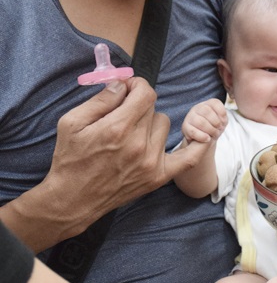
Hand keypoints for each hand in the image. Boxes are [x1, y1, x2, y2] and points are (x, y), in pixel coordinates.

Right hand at [11, 78, 216, 250]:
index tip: (129, 88)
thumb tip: (122, 83)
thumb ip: (100, 100)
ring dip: (151, 123)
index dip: (137, 86)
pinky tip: (200, 136)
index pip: (145, 94)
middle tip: (124, 113)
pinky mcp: (160, 176)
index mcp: (117, 128)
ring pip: (164, 124)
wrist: (74, 199)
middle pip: (152, 108)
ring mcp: (152, 162)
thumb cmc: (70, 160)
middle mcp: (139, 144)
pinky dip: (196, 145)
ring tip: (134, 134)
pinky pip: (189, 157)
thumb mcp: (71, 123)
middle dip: (138, 105)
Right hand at [182, 98, 226, 143]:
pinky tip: (207, 139)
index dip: (222, 113)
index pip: (215, 103)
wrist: (203, 138)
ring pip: (200, 122)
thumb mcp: (222, 122)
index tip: (223, 122)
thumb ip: (223, 119)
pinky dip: (202, 136)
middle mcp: (198, 107)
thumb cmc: (214, 127)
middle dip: (216, 122)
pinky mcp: (185, 126)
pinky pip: (193, 131)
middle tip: (219, 130)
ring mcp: (190, 116)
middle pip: (207, 111)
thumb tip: (221, 121)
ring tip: (214, 135)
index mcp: (208, 104)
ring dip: (210, 130)